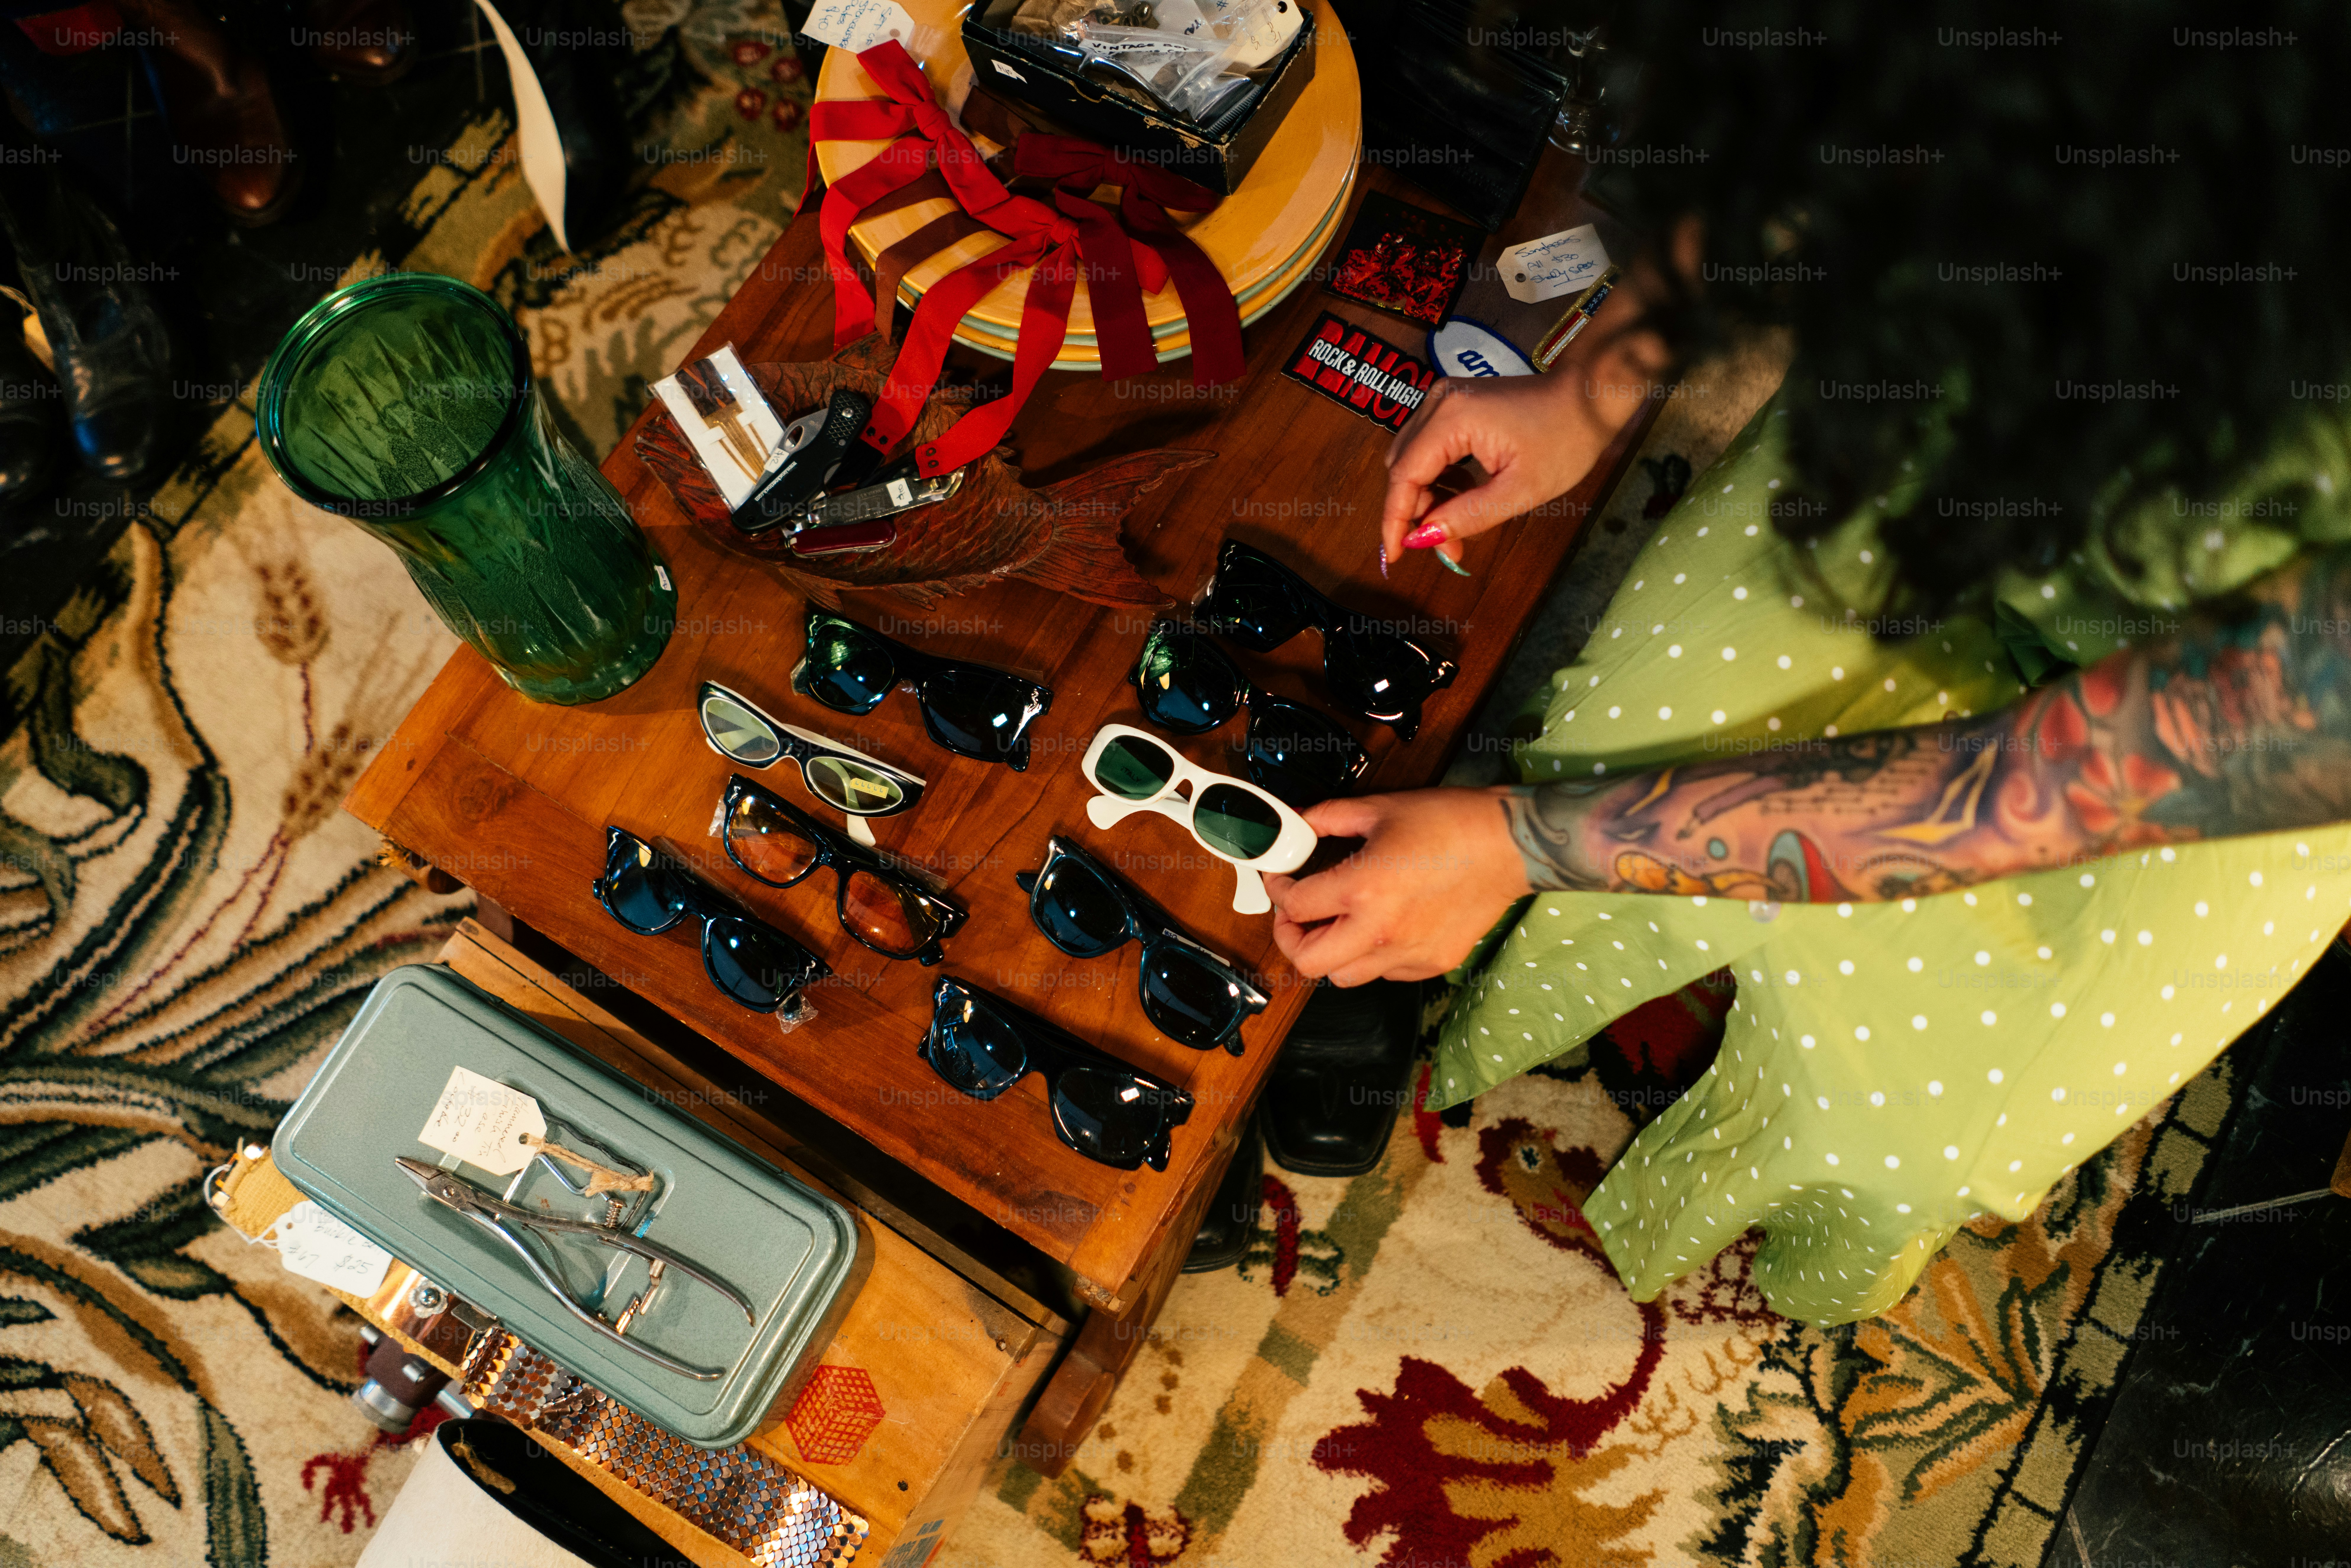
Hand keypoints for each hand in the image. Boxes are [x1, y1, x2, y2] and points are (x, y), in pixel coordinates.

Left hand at [1263, 788, 1530, 985]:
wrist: (1509, 845)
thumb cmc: (1450, 823)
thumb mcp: (1379, 809)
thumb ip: (1327, 817)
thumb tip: (1296, 822)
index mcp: (1362, 889)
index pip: (1295, 907)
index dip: (1278, 891)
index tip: (1282, 881)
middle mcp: (1381, 931)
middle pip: (1309, 962)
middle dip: (1291, 938)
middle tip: (1296, 916)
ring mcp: (1408, 954)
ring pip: (1345, 977)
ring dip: (1332, 953)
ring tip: (1338, 923)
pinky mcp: (1431, 964)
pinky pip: (1385, 974)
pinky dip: (1373, 957)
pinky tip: (1381, 927)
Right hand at [1381, 306, 1671, 568]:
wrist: (1588, 397)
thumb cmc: (1566, 438)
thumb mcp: (1520, 490)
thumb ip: (1467, 516)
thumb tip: (1423, 540)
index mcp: (1452, 419)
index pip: (1404, 476)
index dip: (1395, 520)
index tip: (1396, 557)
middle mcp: (1439, 402)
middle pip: (1403, 468)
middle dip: (1416, 512)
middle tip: (1445, 548)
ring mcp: (1445, 399)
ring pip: (1413, 459)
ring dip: (1428, 497)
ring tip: (1457, 527)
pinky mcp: (1454, 404)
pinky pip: (1429, 447)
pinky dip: (1439, 478)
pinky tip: (1463, 496)